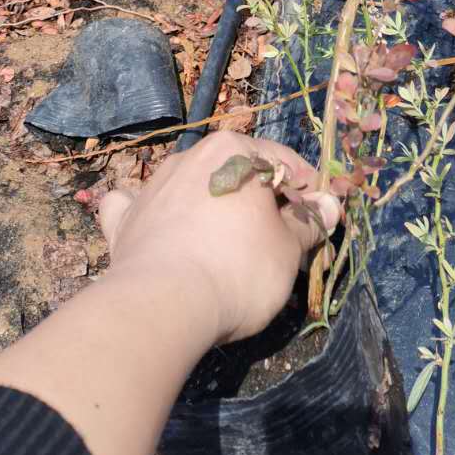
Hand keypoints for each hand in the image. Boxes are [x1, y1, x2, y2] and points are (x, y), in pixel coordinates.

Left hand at [99, 130, 338, 343]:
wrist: (163, 304)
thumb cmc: (238, 268)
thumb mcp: (288, 249)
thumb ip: (307, 223)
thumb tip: (329, 204)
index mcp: (234, 151)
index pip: (285, 164)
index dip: (309, 194)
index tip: (320, 222)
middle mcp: (191, 156)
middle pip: (239, 175)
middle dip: (261, 202)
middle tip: (282, 242)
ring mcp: (153, 185)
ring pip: (193, 186)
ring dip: (212, 206)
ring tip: (229, 246)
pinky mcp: (125, 218)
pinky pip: (139, 205)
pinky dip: (150, 212)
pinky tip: (154, 225)